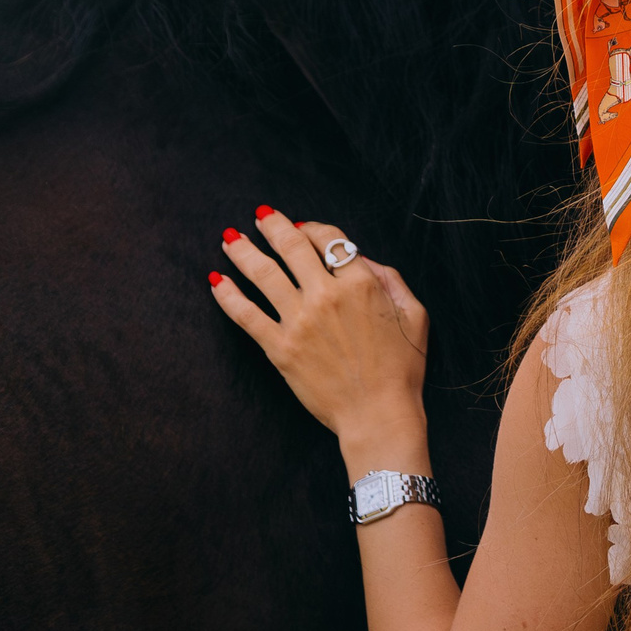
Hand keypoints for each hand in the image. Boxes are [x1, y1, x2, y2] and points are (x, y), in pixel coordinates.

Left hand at [210, 207, 430, 444]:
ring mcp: (299, 321)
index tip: (302, 227)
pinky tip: (216, 281)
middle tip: (260, 217)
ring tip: (229, 238)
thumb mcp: (414, 314)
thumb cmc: (402, 368)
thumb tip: (363, 260)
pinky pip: (246, 315)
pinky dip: (228, 295)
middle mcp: (326, 295)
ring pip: (263, 274)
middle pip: (291, 247)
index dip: (313, 228)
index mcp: (361, 284)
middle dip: (272, 226)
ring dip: (243, 251)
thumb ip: (390, 279)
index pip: (329, 240)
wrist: (377, 413)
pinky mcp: (279, 347)